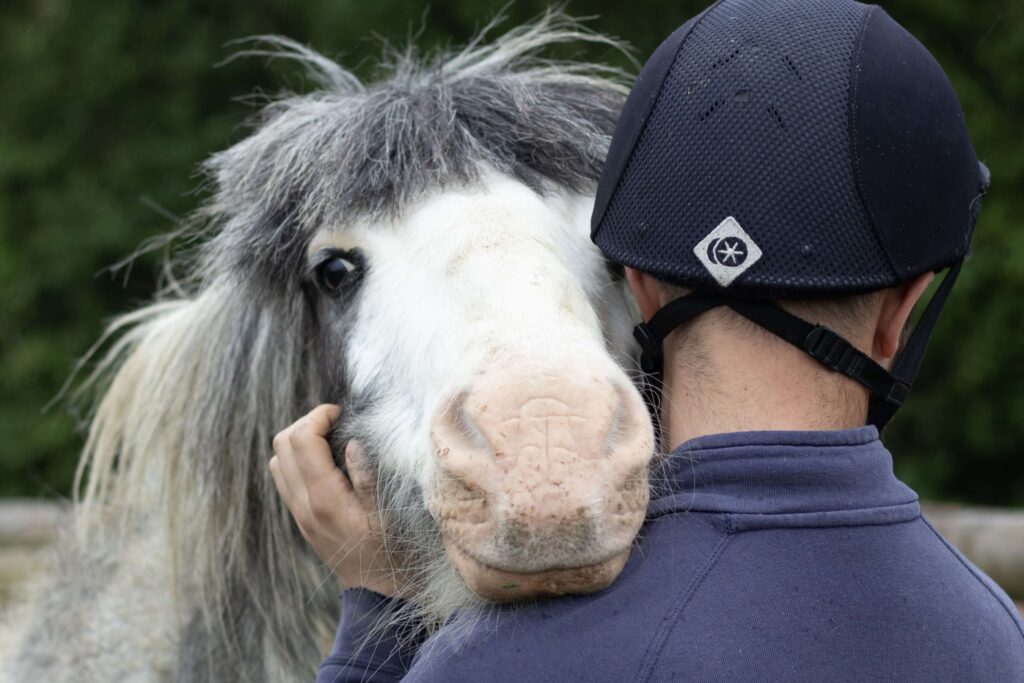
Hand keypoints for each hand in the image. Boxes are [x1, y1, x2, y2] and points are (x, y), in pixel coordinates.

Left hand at [269, 404, 407, 597]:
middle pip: (282, 444)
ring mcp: (298, 513)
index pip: (302, 440)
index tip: (342, 413)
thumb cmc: (391, 551)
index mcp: (325, 499)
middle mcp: (304, 505)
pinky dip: (297, 459)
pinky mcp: (300, 518)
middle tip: (337, 422)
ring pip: (278, 459)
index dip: (319, 416)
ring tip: (330, 438)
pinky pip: (284, 477)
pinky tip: (326, 461)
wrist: (377, 591)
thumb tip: (351, 442)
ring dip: (299, 441)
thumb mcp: (388, 513)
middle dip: (307, 423)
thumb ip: (367, 476)